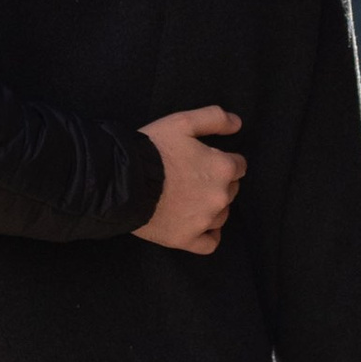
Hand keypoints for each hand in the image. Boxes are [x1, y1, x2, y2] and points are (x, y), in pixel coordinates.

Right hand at [134, 106, 243, 255]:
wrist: (122, 181)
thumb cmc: (153, 149)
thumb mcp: (182, 122)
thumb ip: (214, 118)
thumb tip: (238, 124)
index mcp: (223, 168)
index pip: (238, 165)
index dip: (222, 159)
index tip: (204, 159)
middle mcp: (220, 197)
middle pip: (231, 189)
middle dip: (217, 182)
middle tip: (192, 176)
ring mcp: (204, 221)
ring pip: (222, 214)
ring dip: (211, 206)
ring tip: (189, 198)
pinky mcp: (187, 239)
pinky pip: (210, 243)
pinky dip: (208, 235)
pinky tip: (198, 225)